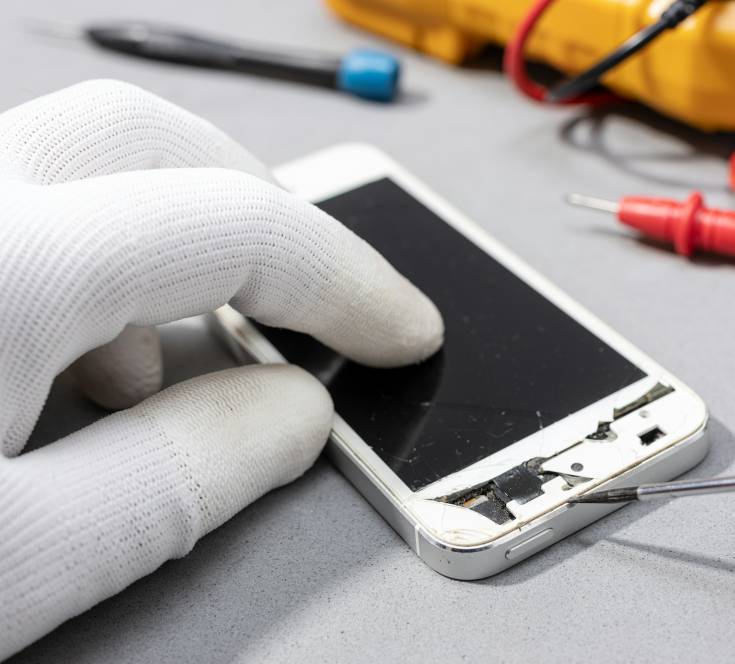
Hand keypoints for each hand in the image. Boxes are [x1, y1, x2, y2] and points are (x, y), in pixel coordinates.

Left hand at [0, 80, 442, 658]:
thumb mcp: (18, 569)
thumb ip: (178, 479)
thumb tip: (291, 414)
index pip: (229, 224)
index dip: (347, 277)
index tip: (405, 328)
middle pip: (148, 139)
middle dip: (265, 216)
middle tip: (326, 301)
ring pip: (75, 162)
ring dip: (167, 238)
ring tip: (188, 356)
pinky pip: (16, 202)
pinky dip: (87, 258)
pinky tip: (76, 358)